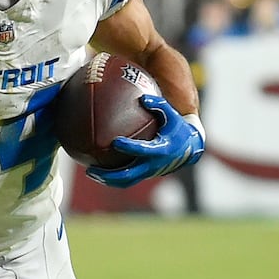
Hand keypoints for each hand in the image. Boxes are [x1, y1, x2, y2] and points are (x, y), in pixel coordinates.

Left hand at [85, 96, 204, 188]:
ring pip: (126, 181)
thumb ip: (158, 104)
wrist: (188, 149)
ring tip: (90, 172)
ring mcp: (149, 173)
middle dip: (109, 174)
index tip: (115, 141)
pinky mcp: (145, 175)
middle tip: (91, 169)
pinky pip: (127, 180)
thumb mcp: (172, 114)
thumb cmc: (176, 128)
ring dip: (107, 180)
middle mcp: (154, 165)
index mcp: (161, 149)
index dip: (129, 147)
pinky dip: (112, 178)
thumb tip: (142, 97)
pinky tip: (97, 170)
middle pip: (129, 175)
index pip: (143, 150)